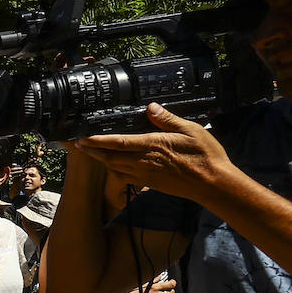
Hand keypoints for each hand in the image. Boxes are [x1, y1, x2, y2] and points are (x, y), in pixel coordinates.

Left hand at [75, 103, 234, 203]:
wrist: (213, 184)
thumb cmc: (205, 156)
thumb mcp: (190, 130)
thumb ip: (167, 119)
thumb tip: (150, 108)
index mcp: (152, 146)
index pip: (118, 143)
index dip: (96, 141)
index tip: (81, 138)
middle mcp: (144, 162)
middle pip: (109, 157)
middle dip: (92, 151)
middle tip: (78, 144)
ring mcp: (145, 175)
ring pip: (115, 168)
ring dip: (101, 160)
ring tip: (92, 152)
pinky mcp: (149, 184)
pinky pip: (125, 177)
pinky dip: (115, 170)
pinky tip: (114, 165)